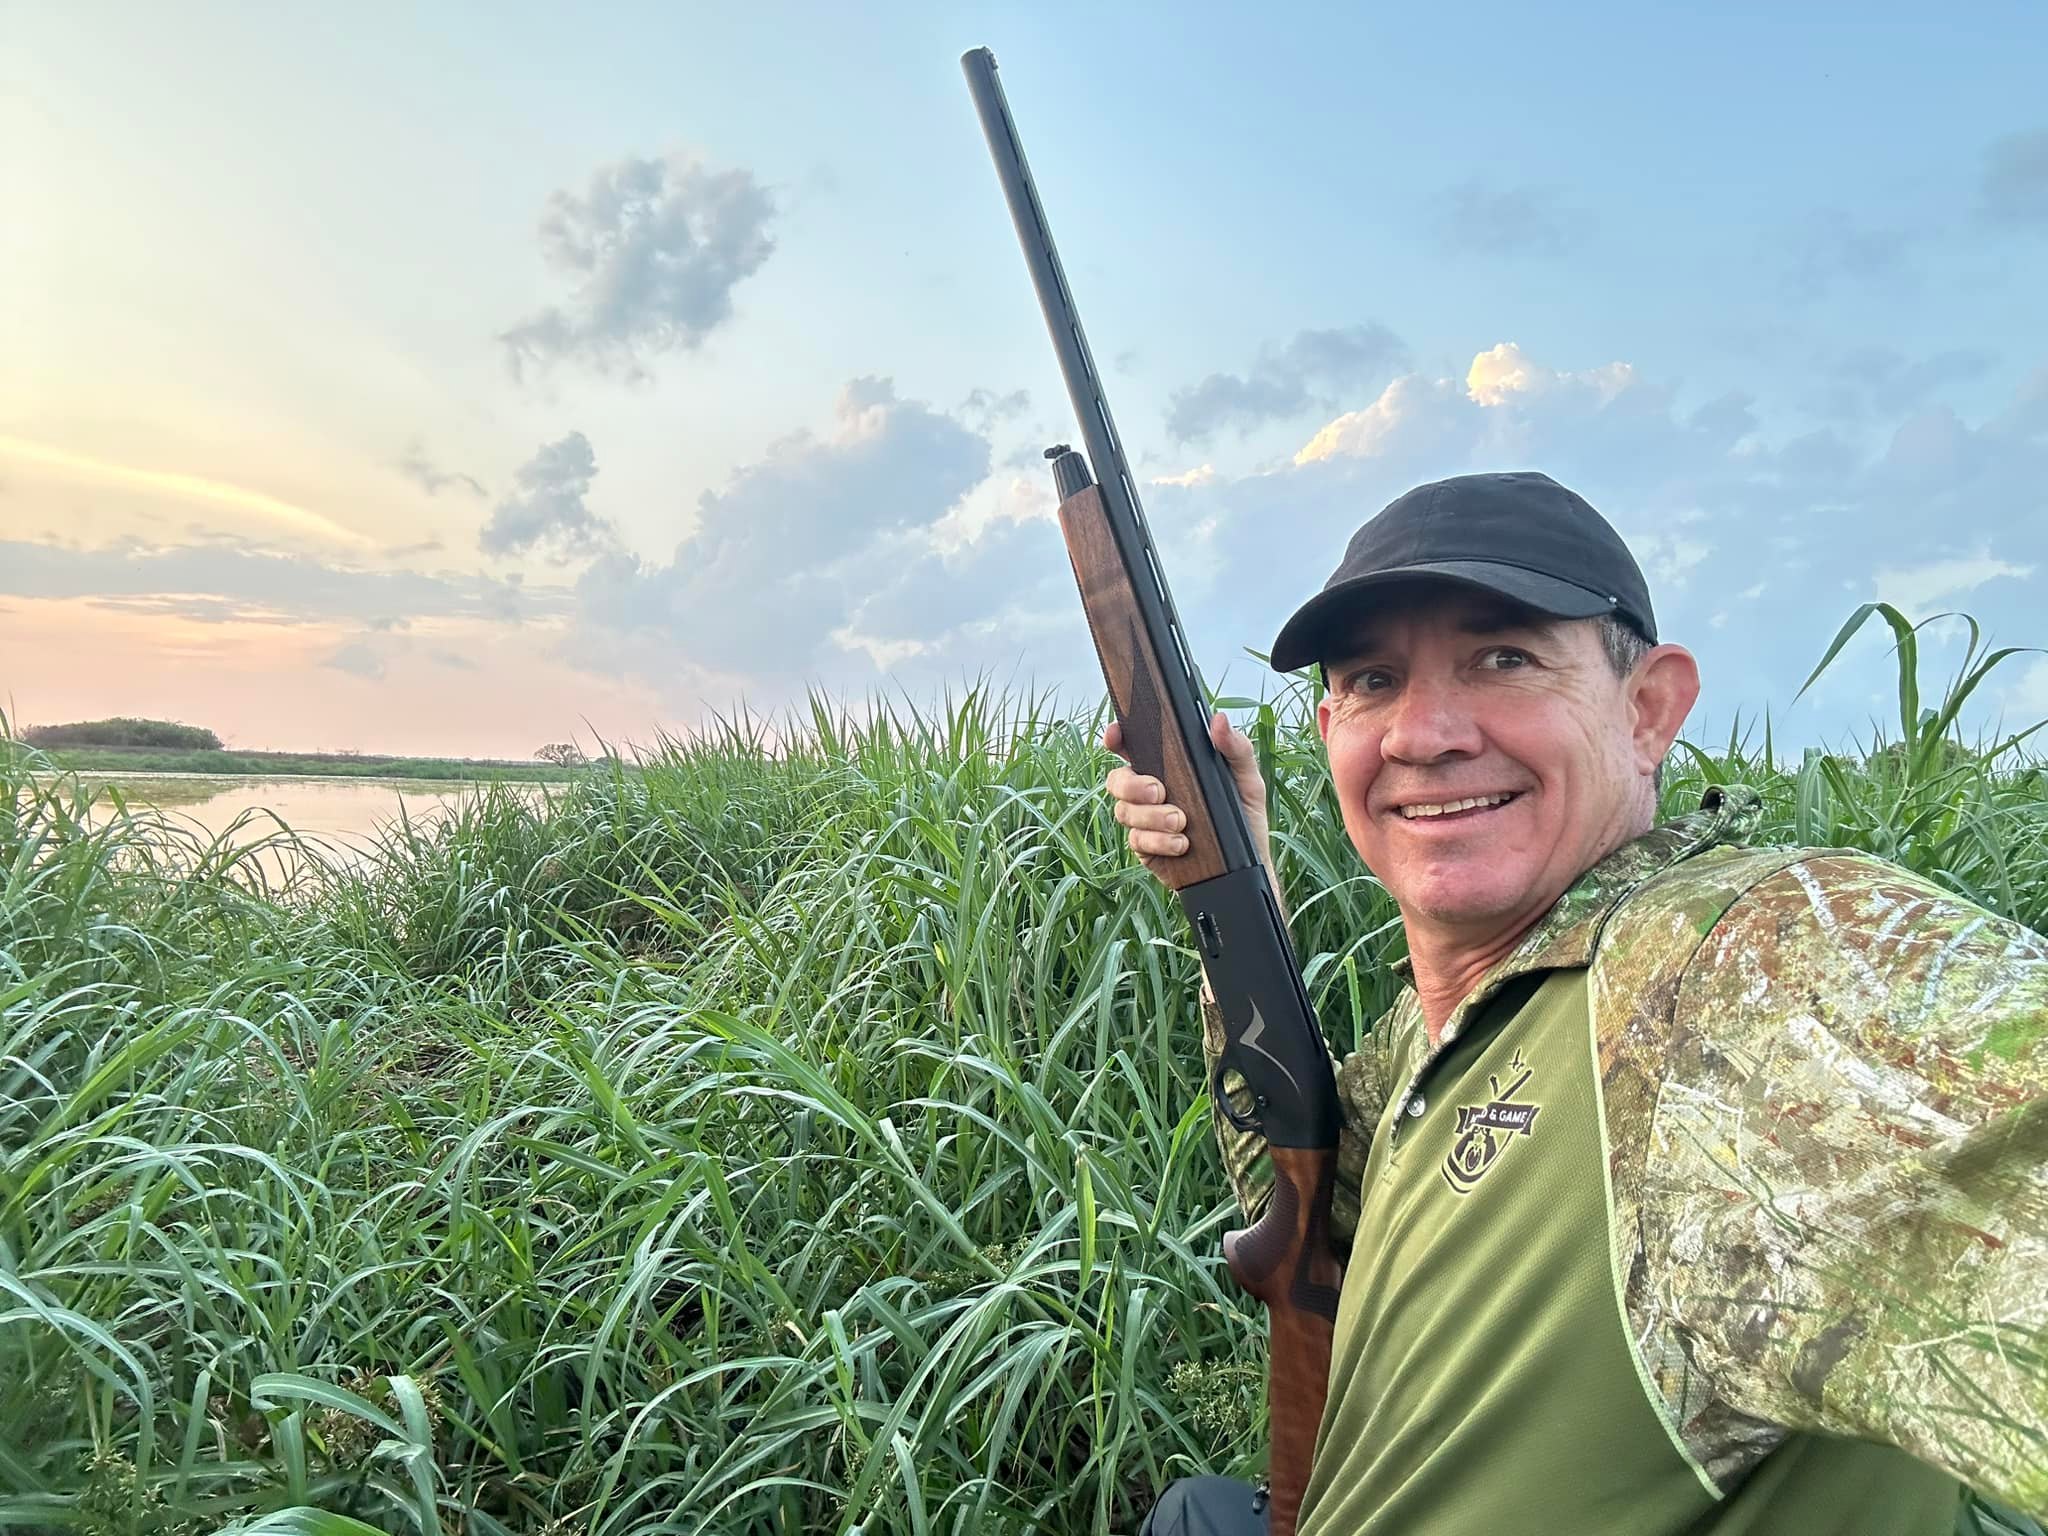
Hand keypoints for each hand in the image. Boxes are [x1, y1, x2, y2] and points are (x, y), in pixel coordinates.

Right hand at [1102, 709, 1273, 883]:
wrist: (1246, 867)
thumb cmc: (1245, 818)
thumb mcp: (1248, 780)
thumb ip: (1236, 749)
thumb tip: (1219, 721)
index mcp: (1170, 767)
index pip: (1133, 746)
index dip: (1117, 738)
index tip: (1115, 737)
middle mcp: (1152, 791)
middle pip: (1118, 779)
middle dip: (1132, 784)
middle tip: (1159, 791)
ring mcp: (1146, 820)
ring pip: (1124, 811)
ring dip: (1150, 816)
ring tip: (1181, 823)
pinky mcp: (1147, 848)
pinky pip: (1137, 840)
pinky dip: (1157, 841)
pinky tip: (1180, 844)